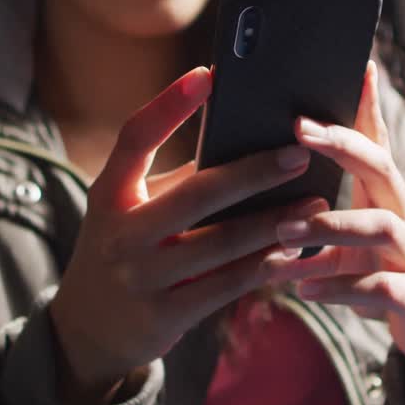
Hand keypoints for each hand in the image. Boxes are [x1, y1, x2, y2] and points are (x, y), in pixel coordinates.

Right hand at [48, 67, 327, 404]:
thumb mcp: (132, 210)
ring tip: (315, 203)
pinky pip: (227, 285)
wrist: (89, 329)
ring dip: (274, 222)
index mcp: (109, 193)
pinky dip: (265, 265)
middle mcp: (121, 233)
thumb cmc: (128, 248)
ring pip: (222, 243)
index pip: (134, 138)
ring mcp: (141, 277)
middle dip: (254, 172)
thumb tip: (248, 142)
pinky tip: (295, 249)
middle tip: (299, 153)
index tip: (209, 74)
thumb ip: (178, 181)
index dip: (169, 104)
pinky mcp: (165, 315)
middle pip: (196, 194)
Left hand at [277, 62, 404, 404]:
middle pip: (381, 168)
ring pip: (381, 227)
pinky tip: (300, 289)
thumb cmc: (387, 273)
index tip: (353, 66)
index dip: (366, 105)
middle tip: (298, 130)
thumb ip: (319, 217)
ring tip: (282, 230)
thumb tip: (264, 191)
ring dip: (330, 225)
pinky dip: (338, 287)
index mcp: (387, 198)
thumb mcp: (356, 240)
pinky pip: (381, 288)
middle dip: (342, 145)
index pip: (376, 142)